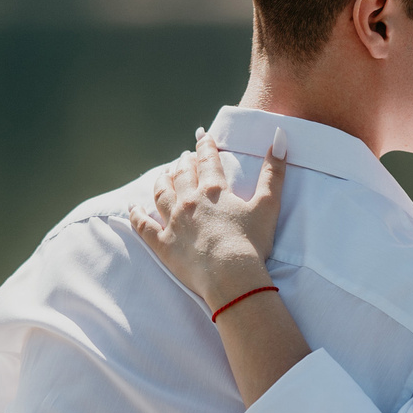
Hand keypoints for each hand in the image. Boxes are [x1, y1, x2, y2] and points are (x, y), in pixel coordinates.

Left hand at [129, 131, 287, 312]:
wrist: (231, 277)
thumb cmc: (252, 243)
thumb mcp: (268, 205)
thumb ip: (273, 172)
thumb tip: (279, 138)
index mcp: (214, 191)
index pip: (208, 160)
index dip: (205, 145)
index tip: (202, 135)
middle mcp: (189, 201)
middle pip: (182, 174)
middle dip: (184, 162)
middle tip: (184, 156)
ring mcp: (173, 222)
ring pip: (161, 193)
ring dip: (162, 180)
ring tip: (163, 174)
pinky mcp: (163, 244)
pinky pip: (143, 225)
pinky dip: (136, 214)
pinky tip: (133, 207)